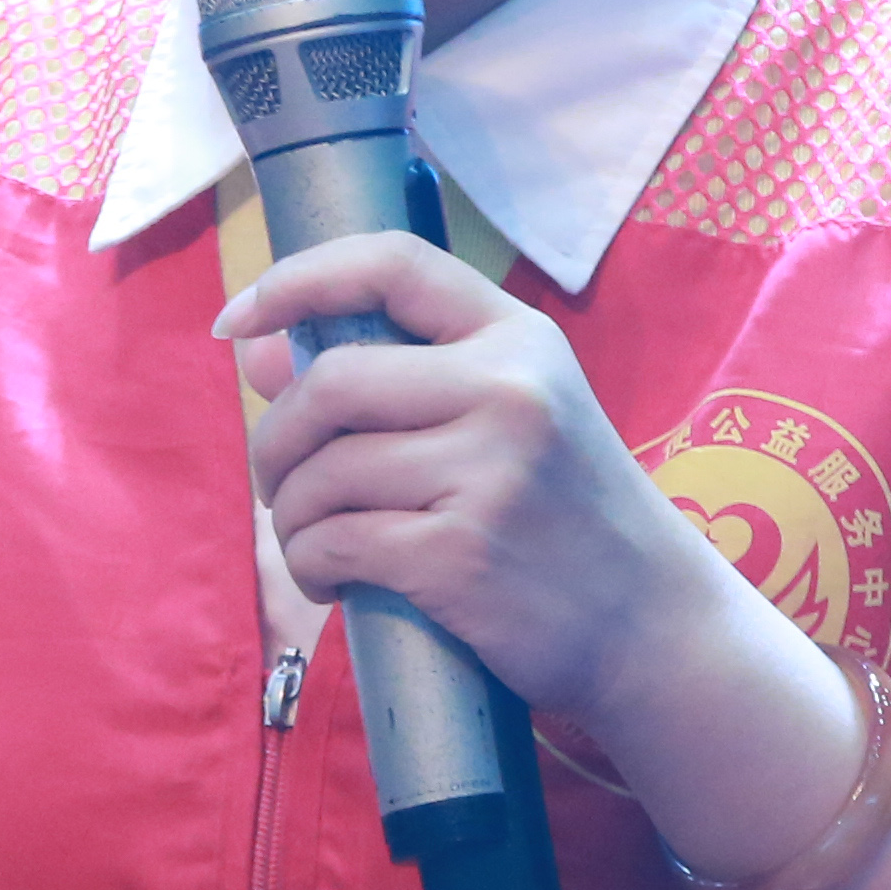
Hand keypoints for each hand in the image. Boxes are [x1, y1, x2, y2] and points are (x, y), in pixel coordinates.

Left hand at [217, 231, 738, 731]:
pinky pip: (334, 543)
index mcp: (519, 338)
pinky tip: (334, 581)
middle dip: (274, 439)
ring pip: (323, 473)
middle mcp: (510, 390)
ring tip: (313, 542)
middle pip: (331, 383)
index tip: (235, 319)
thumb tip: (256, 350)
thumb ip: (391, 379)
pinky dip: (309, 565)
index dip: (296, 280)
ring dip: (289, 517)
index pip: (392, 265)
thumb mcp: (505, 419)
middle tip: (278, 483)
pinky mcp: (462, 554)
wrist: (655, 624)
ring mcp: (489, 472)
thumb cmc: (565, 517)